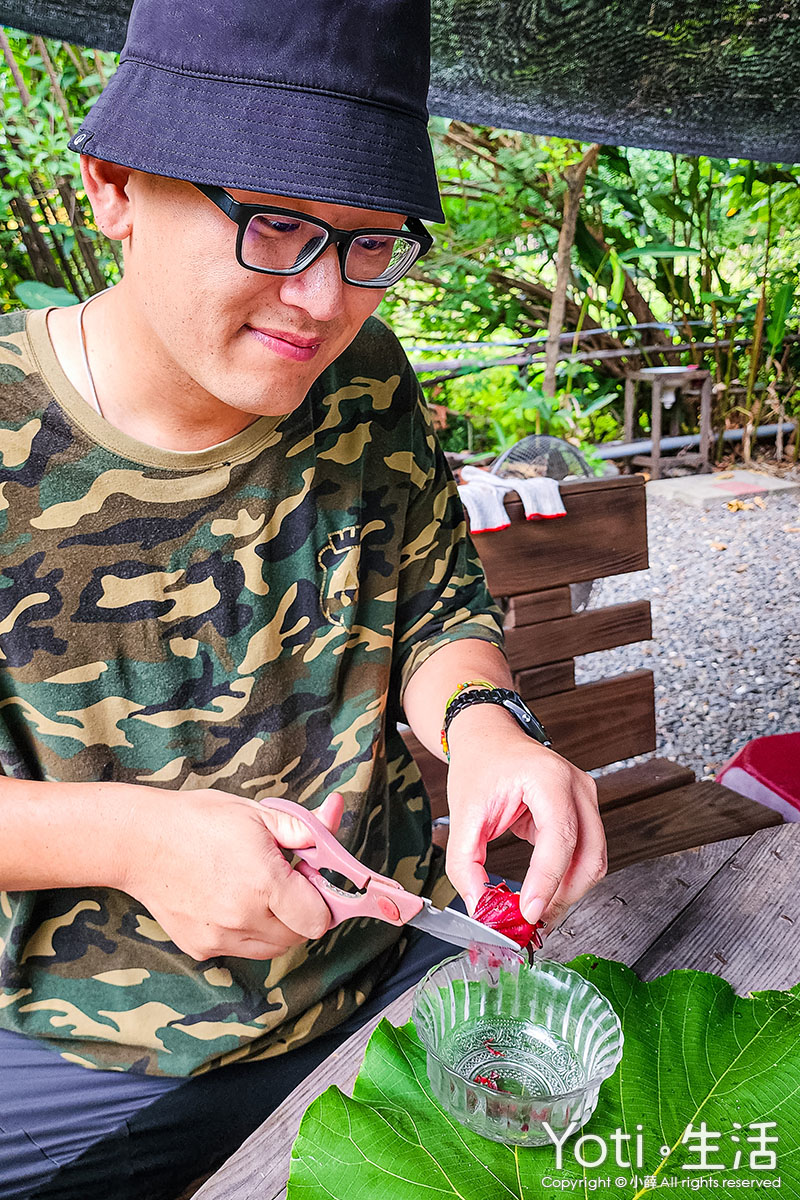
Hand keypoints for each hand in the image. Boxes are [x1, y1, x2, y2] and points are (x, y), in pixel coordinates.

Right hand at [121, 787, 343, 960]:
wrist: (140, 841)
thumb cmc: (198, 820)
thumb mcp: (257, 813)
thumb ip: (302, 829)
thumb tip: (333, 823)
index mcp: (266, 883)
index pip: (319, 919)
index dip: (322, 899)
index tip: (310, 879)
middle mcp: (245, 918)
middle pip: (299, 936)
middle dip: (301, 912)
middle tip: (284, 880)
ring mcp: (221, 938)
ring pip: (272, 947)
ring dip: (277, 925)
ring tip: (257, 889)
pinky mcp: (201, 948)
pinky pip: (240, 948)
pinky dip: (246, 931)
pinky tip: (229, 900)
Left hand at [444, 706, 605, 928]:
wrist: (489, 739)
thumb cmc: (479, 765)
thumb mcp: (463, 815)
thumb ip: (465, 865)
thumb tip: (479, 908)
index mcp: (548, 777)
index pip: (560, 837)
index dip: (547, 881)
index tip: (529, 913)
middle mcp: (577, 786)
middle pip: (590, 855)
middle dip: (563, 895)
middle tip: (532, 923)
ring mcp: (587, 798)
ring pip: (594, 860)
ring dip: (568, 892)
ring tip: (536, 913)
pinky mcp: (585, 812)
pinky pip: (587, 855)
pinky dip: (568, 880)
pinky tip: (544, 894)